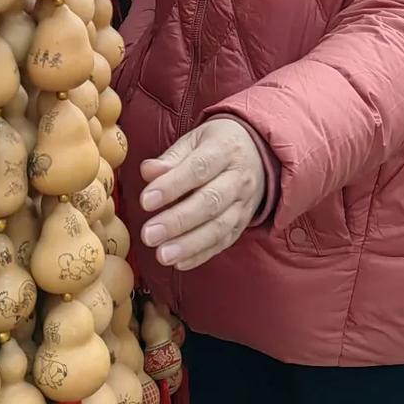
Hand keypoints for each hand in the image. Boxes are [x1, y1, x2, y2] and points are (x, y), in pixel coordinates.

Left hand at [139, 116, 265, 270]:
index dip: (172, 186)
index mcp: (225, 149)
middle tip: (148, 235)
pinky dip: (201, 254)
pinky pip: (224, 242)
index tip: (145, 201)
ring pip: (219, 227)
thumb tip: (148, 171)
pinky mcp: (243, 224)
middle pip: (210, 201)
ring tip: (161, 255)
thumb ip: (171, 157)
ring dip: (189, 244)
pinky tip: (179, 263)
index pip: (198, 169)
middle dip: (178, 221)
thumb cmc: (216, 146)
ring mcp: (244, 203)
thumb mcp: (195, 140)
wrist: (257, 154)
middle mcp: (239, 178)